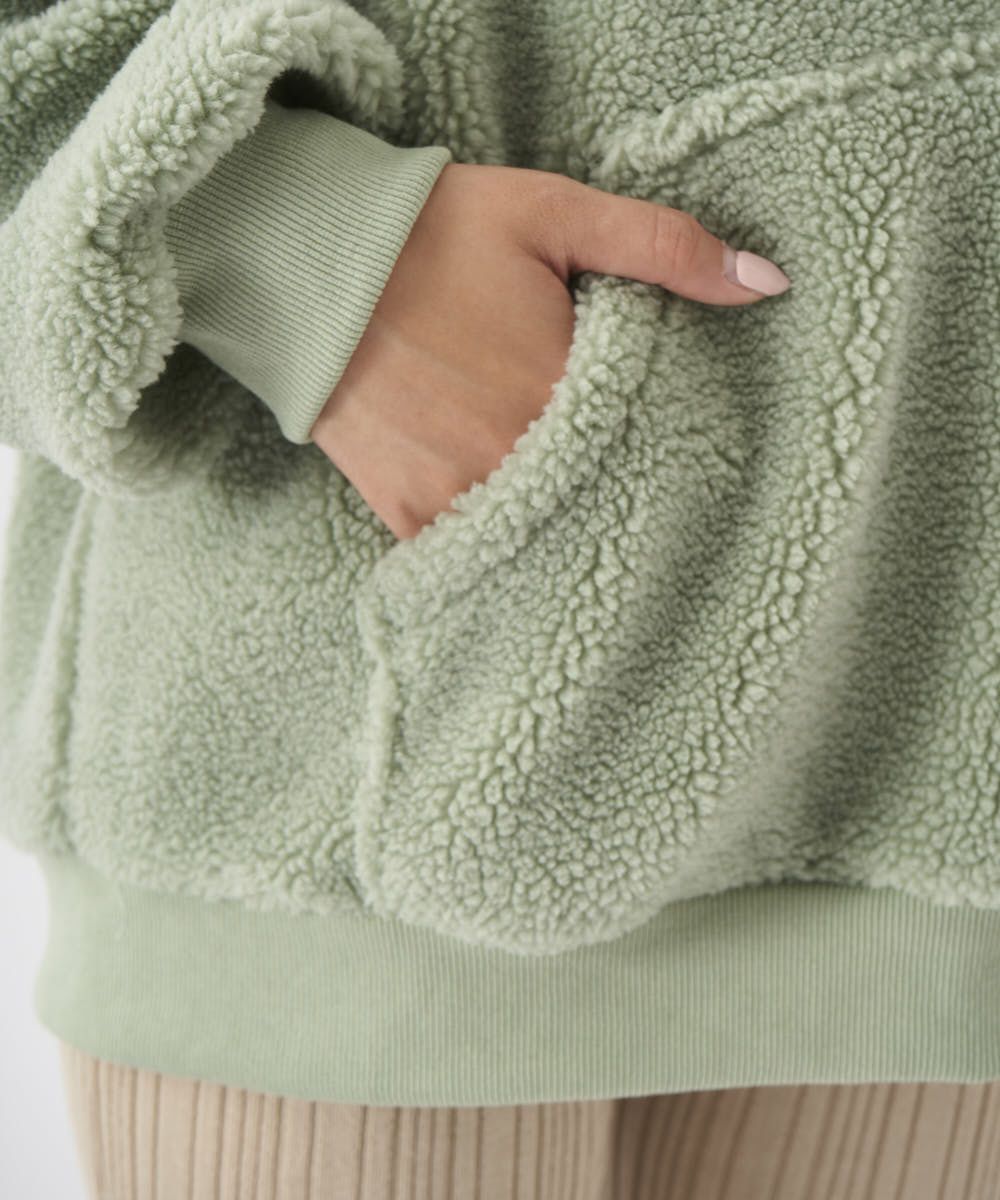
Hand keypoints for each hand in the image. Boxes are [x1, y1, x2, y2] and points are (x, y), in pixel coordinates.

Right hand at [309, 161, 789, 539]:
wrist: (310, 264)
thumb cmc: (437, 234)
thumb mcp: (556, 214)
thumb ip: (664, 246)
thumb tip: (767, 283)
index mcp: (559, 392)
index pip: (649, 454)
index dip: (675, 457)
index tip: (695, 462)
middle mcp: (511, 459)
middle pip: (599, 508)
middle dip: (626, 504)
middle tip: (651, 506)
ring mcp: (455, 497)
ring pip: (541, 543)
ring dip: (569, 533)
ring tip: (592, 524)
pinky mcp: (409, 516)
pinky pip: (474, 559)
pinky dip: (502, 552)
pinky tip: (526, 537)